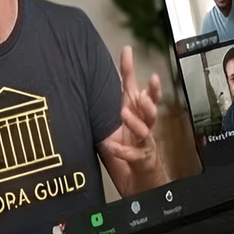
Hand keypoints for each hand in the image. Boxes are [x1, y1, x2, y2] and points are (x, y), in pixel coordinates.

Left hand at [100, 46, 165, 194]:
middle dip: (151, 94)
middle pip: (149, 106)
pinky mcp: (142, 161)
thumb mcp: (113, 127)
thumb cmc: (127, 152)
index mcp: (135, 115)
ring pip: (146, 128)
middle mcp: (143, 126)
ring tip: (124, 112)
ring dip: (135, 120)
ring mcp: (145, 143)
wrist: (140, 183)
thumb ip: (103, 109)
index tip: (126, 50)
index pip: (134, 88)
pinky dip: (122, 150)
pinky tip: (112, 146)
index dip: (130, 70)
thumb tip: (82, 89)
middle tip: (143, 87)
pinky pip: (133, 155)